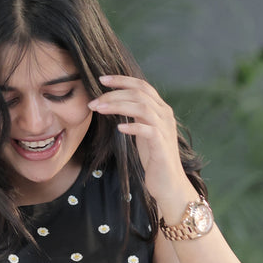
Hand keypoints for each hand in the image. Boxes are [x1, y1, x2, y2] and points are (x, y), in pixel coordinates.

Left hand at [87, 75, 192, 215]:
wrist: (169, 183)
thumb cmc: (154, 157)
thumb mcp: (143, 131)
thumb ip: (137, 115)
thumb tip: (116, 102)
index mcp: (161, 109)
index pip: (142, 86)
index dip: (122, 80)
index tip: (102, 79)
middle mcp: (165, 115)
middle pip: (140, 94)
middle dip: (114, 94)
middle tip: (94, 101)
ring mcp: (165, 129)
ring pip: (142, 108)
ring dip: (118, 106)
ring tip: (100, 109)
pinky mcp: (162, 145)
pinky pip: (148, 130)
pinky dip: (132, 126)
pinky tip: (119, 127)